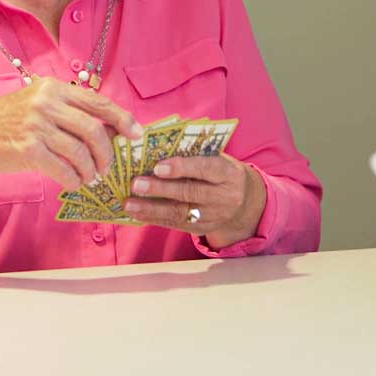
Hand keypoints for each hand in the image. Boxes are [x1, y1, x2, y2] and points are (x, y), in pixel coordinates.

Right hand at [0, 77, 142, 202]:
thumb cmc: (13, 120)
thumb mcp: (40, 103)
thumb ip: (71, 110)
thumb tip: (112, 128)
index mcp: (54, 88)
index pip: (98, 102)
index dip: (123, 119)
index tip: (137, 134)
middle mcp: (46, 103)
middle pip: (94, 129)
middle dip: (108, 151)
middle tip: (109, 166)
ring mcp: (36, 126)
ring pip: (80, 151)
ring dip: (91, 169)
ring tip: (92, 177)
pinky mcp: (28, 149)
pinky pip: (62, 169)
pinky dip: (74, 179)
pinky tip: (75, 182)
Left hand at [123, 153, 267, 248]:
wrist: (245, 201)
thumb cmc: (222, 172)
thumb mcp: (219, 159)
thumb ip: (195, 154)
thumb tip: (159, 146)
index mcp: (229, 173)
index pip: (206, 168)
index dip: (182, 167)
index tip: (158, 166)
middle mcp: (224, 196)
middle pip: (190, 192)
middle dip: (160, 189)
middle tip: (136, 184)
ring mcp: (214, 216)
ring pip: (180, 213)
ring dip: (152, 208)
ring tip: (130, 204)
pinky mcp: (203, 229)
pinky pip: (176, 224)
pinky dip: (155, 219)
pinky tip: (138, 213)